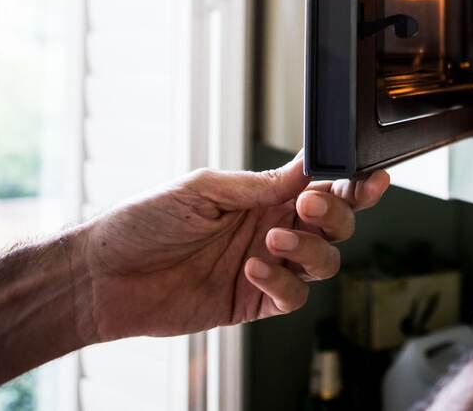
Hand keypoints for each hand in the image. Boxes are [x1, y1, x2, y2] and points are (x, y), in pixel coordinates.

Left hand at [72, 154, 389, 341]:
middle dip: (337, 214)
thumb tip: (306, 170)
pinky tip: (252, 270)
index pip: (324, 186)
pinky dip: (282, 282)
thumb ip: (259, 183)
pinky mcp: (254, 301)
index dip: (354, 183)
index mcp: (266, 195)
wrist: (103, 277)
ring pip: (324, 261)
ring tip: (271, 242)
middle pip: (336, 223)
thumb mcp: (203, 188)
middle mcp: (273, 228)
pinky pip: (293, 296)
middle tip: (309, 206)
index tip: (369, 178)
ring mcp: (268, 266)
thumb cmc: (143, 222)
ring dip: (308, 249)